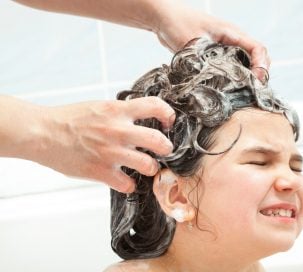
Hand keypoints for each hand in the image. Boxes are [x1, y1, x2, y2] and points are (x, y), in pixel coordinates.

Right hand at [35, 97, 174, 192]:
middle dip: (166, 148)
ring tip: (147, 166)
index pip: (155, 106)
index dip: (168, 114)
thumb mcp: (99, 107)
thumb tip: (142, 118)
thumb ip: (121, 113)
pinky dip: (129, 184)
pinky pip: (127, 184)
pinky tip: (124, 179)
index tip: (168, 122)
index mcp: (117, 110)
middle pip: (159, 141)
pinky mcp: (100, 171)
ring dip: (151, 168)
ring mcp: (110, 152)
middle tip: (164, 150)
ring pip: (148, 165)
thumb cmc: (69, 119)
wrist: (42, 133)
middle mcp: (117, 130)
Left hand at [152, 0, 269, 80]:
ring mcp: (225, 47)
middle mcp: (232, 40)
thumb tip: (215, 81)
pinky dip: (235, 77)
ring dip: (247, 76)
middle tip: (253, 91)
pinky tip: (229, 88)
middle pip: (256, 57)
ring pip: (245, 63)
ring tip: (244, 92)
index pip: (257, 48)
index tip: (257, 81)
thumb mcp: (193, 43)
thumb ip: (205, 61)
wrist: (164, 17)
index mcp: (232, 33)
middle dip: (258, 74)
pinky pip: (232, 66)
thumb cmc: (178, 23)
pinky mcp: (216, 54)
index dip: (261, 66)